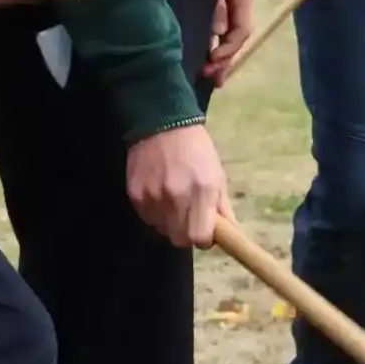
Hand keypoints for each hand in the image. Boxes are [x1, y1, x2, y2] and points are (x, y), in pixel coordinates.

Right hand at [125, 123, 229, 245]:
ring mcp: (153, 197)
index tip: (204, 231)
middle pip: (179, 239)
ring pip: (162, 230)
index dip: (203, 239)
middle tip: (188, 219)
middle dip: (186, 234)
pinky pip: (147, 218)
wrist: (162, 123)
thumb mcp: (217, 174)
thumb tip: (229, 232)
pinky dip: (154, 212)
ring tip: (172, 201)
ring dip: (169, 222)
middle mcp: (176, 198)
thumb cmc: (196, 149)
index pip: (199, 238)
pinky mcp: (135, 195)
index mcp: (202, 192)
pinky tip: (158, 193)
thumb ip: (222, 206)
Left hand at [200, 0, 254, 83]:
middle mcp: (236, 1)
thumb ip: (216, 1)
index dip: (230, 49)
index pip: (242, 29)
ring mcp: (223, 3)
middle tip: (209, 77)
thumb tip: (217, 32)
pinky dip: (208, 42)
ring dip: (216, 54)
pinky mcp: (210, 2)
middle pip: (235, 37)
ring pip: (224, 35)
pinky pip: (213, 27)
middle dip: (224, 59)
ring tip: (205, 72)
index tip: (213, 61)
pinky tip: (200, 54)